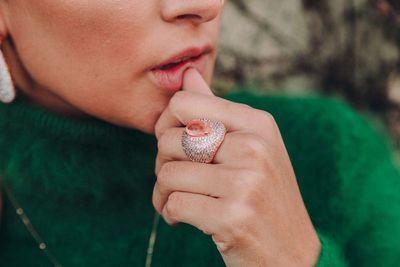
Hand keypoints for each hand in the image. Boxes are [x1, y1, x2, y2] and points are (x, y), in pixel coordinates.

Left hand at [152, 68, 320, 266]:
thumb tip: (188, 74)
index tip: (172, 146)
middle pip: (169, 139)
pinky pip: (174, 205)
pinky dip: (169, 214)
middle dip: (161, 163)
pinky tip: (181, 219)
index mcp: (258, 123)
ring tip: (174, 201)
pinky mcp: (233, 217)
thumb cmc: (264, 197)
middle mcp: (254, 146)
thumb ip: (216, 110)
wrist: (291, 255)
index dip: (165, 124)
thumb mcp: (251, 147)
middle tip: (173, 180)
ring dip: (161, 192)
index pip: (184, 102)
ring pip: (167, 173)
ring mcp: (246, 182)